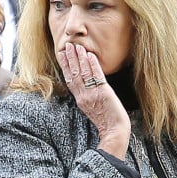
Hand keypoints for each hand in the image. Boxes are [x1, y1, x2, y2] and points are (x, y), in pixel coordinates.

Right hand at [57, 43, 130, 158]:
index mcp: (80, 100)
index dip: (65, 66)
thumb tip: (86, 86)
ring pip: (83, 73)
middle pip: (74, 74)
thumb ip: (87, 97)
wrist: (114, 131)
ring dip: (80, 58)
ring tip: (77, 46)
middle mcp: (84, 96)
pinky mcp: (103, 93)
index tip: (62, 55)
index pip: (70, 80)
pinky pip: (97, 76)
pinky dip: (93, 65)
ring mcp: (93, 94)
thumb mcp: (92, 109)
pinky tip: (90, 55)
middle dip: (70, 58)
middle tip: (67, 45)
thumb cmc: (106, 122)